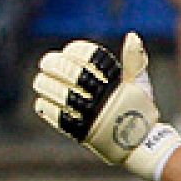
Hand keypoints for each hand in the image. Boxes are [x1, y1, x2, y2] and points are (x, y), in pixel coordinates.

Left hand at [33, 31, 180, 180]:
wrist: (141, 144)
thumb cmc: (138, 109)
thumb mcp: (139, 82)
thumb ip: (133, 60)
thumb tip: (132, 36)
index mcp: (118, 82)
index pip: (94, 58)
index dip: (78, 51)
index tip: (68, 50)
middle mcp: (105, 98)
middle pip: (73, 75)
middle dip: (55, 65)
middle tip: (45, 62)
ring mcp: (93, 116)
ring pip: (63, 95)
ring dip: (47, 86)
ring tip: (39, 81)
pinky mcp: (83, 133)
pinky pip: (60, 118)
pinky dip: (48, 109)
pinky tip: (41, 102)